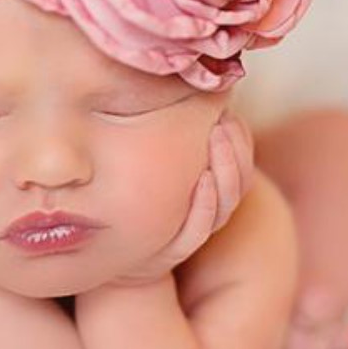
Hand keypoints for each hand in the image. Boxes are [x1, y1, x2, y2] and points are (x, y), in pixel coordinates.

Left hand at [106, 109, 254, 287]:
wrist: (106, 253)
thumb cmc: (130, 198)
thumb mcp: (150, 165)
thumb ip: (163, 138)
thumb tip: (166, 95)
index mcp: (208, 191)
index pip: (240, 164)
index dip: (241, 139)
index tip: (229, 111)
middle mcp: (206, 212)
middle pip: (238, 182)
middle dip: (236, 149)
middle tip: (225, 120)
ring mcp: (190, 233)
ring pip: (224, 204)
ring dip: (225, 169)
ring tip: (217, 136)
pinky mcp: (171, 251)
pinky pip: (197, 231)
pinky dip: (204, 205)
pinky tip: (202, 178)